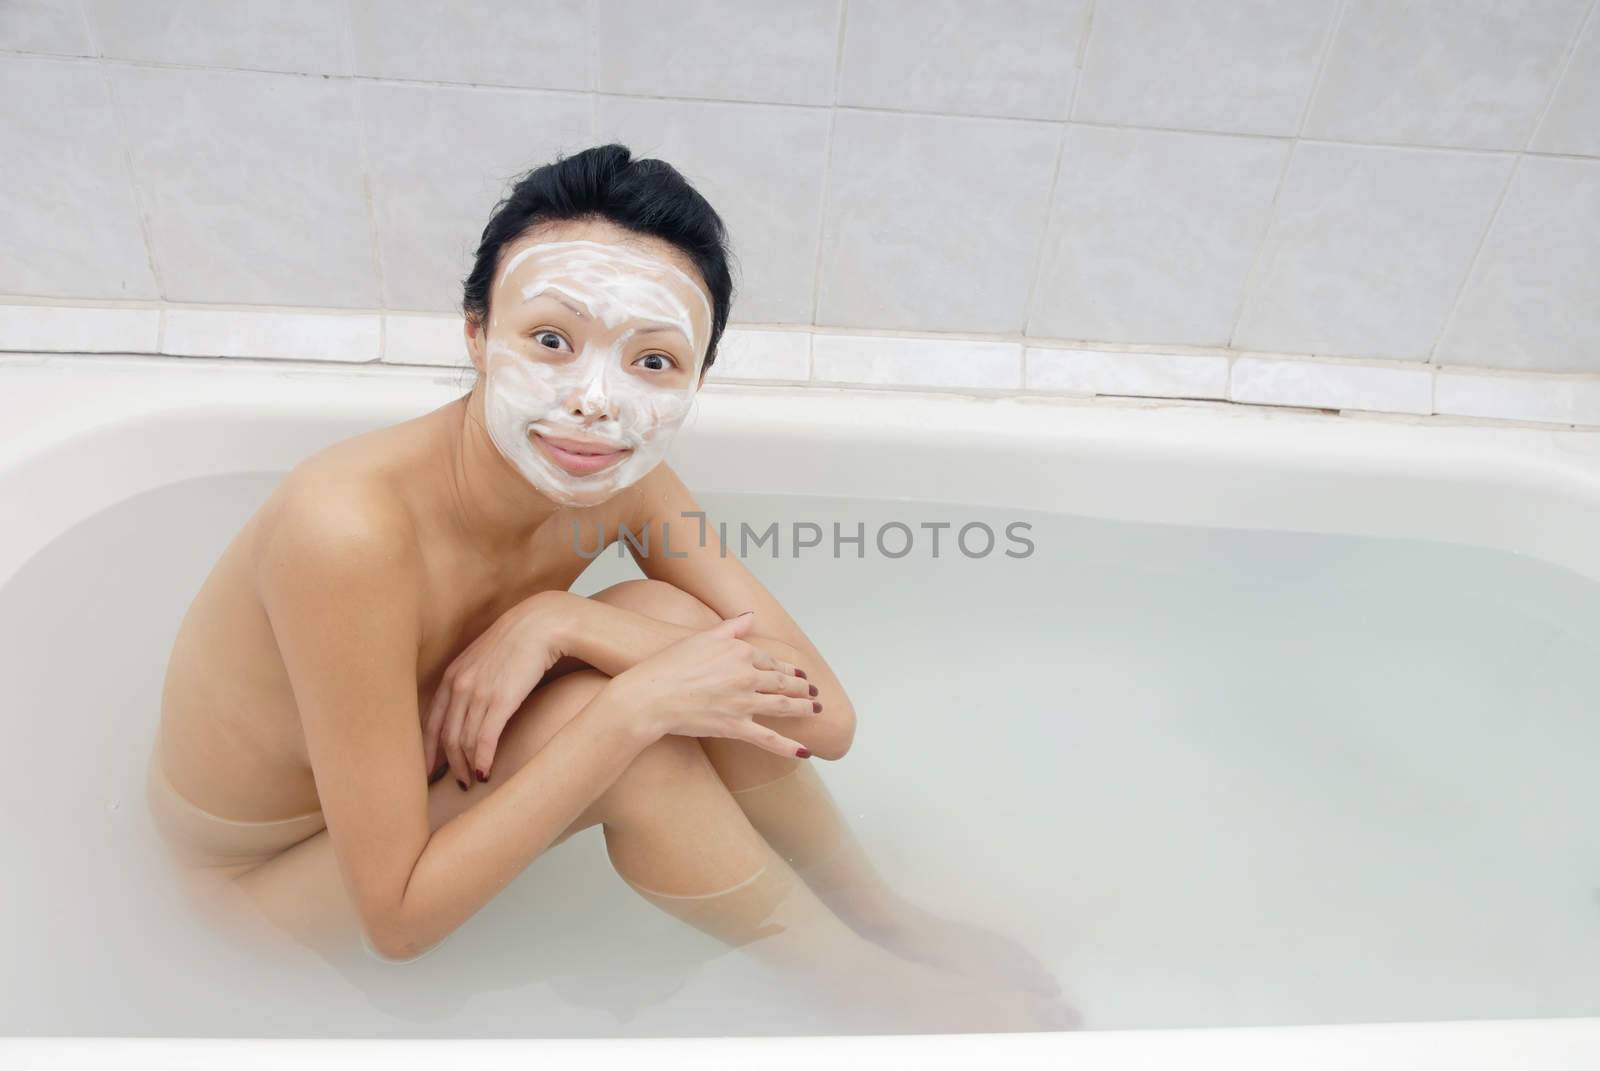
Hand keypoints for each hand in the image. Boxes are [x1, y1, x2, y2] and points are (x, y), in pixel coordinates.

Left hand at [424, 592, 567, 786]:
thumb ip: (473, 681)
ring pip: (462, 741)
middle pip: (444, 736)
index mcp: (452, 675)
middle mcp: (459, 684)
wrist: (545, 622)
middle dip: (447, 765)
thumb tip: (472, 707)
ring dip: (466, 766)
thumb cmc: (521, 641)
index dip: (427, 750)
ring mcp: (478, 692)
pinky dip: (482, 760)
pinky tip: (486, 772)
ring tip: (473, 781)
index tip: (429, 771)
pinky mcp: (501, 699)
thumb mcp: (486, 659)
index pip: (430, 721)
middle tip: (456, 783)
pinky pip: (484, 739)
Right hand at [610, 611, 819, 758]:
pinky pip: (768, 738)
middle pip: (781, 681)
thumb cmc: (670, 665)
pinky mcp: (735, 727)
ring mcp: (743, 703)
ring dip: (803, 707)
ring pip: (783, 706)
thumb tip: (749, 616)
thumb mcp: (701, 637)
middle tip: (813, 689)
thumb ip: (730, 627)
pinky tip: (805, 752)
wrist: (652, 695)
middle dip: (801, 685)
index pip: (769, 660)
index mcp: (740, 652)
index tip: (794, 671)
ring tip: (817, 709)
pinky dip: (788, 746)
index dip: (784, 667)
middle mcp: (747, 676)